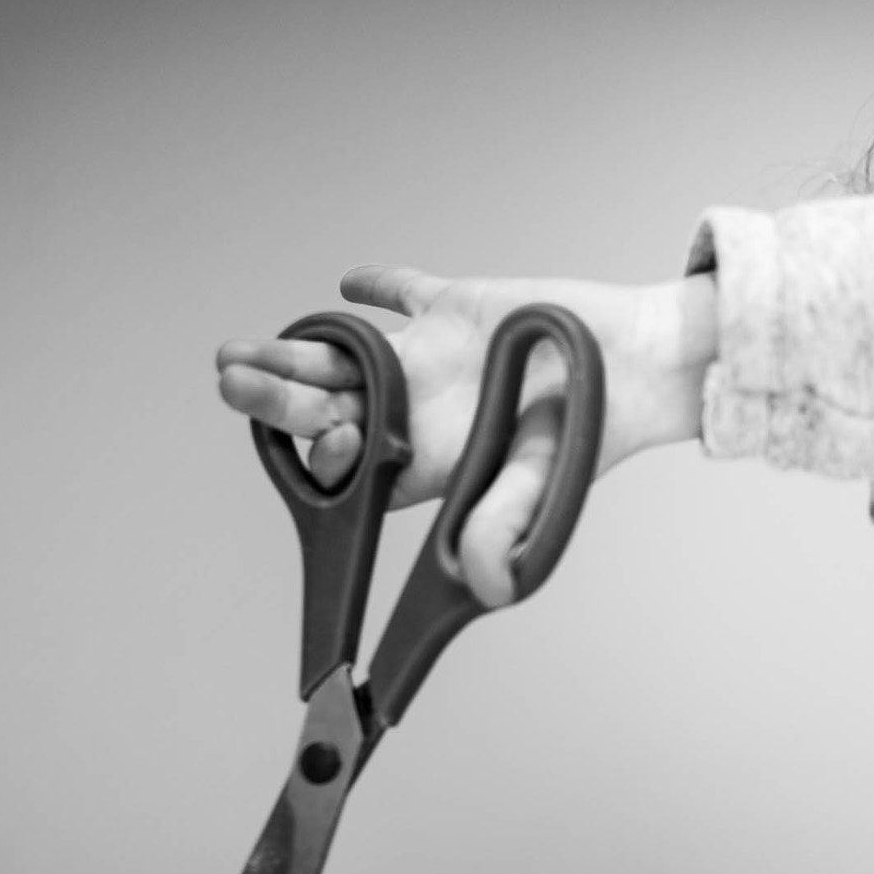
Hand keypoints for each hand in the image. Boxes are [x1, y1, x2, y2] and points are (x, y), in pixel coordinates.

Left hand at [218, 268, 714, 605]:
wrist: (643, 358)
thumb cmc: (597, 422)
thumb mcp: (545, 472)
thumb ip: (504, 519)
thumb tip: (485, 588)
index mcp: (432, 456)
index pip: (356, 466)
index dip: (324, 457)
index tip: (322, 442)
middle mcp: (421, 411)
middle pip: (332, 408)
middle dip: (277, 399)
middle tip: (231, 381)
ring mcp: (433, 360)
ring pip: (346, 357)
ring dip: (295, 351)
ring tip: (240, 351)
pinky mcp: (458, 308)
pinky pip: (408, 293)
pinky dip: (380, 287)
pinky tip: (353, 285)